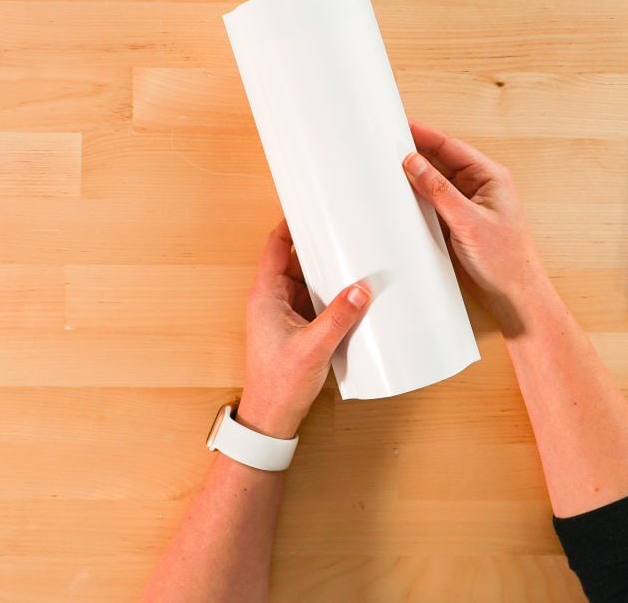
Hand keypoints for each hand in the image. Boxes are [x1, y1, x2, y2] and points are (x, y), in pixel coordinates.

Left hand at [235, 220, 370, 440]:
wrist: (271, 419)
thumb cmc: (279, 384)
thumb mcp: (314, 347)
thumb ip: (339, 317)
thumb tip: (361, 289)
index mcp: (265, 295)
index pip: (277, 246)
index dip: (292, 223)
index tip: (312, 208)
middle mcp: (272, 299)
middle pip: (296, 260)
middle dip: (319, 248)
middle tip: (345, 233)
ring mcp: (283, 313)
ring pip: (306, 281)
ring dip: (327, 273)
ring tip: (353, 260)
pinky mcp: (296, 328)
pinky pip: (313, 300)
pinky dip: (329, 294)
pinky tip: (350, 294)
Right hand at [402, 121, 551, 331]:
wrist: (514, 295)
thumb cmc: (505, 259)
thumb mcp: (468, 221)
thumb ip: (439, 191)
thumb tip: (413, 163)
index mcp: (490, 176)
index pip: (451, 147)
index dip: (424, 135)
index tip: (401, 126)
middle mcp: (479, 186)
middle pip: (441, 161)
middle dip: (416, 153)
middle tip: (387, 146)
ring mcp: (468, 204)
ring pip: (435, 182)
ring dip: (415, 177)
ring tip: (388, 168)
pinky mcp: (458, 221)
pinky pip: (434, 202)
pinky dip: (418, 198)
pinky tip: (402, 196)